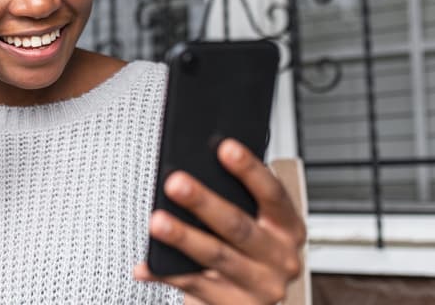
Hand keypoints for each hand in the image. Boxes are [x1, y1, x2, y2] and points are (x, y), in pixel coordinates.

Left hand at [133, 139, 305, 304]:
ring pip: (215, 256)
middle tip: (175, 182)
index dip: (249, 170)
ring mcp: (259, 286)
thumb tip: (192, 170)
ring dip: (183, 237)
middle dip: (204, 202)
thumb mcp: (256, 223)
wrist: (250, 303)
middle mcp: (280, 258)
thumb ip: (236, 200)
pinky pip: (194, 285)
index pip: (272, 193)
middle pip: (238, 226)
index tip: (225, 147)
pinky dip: (166, 274)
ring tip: (157, 221)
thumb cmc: (247, 249)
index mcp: (288, 227)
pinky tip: (146, 264)